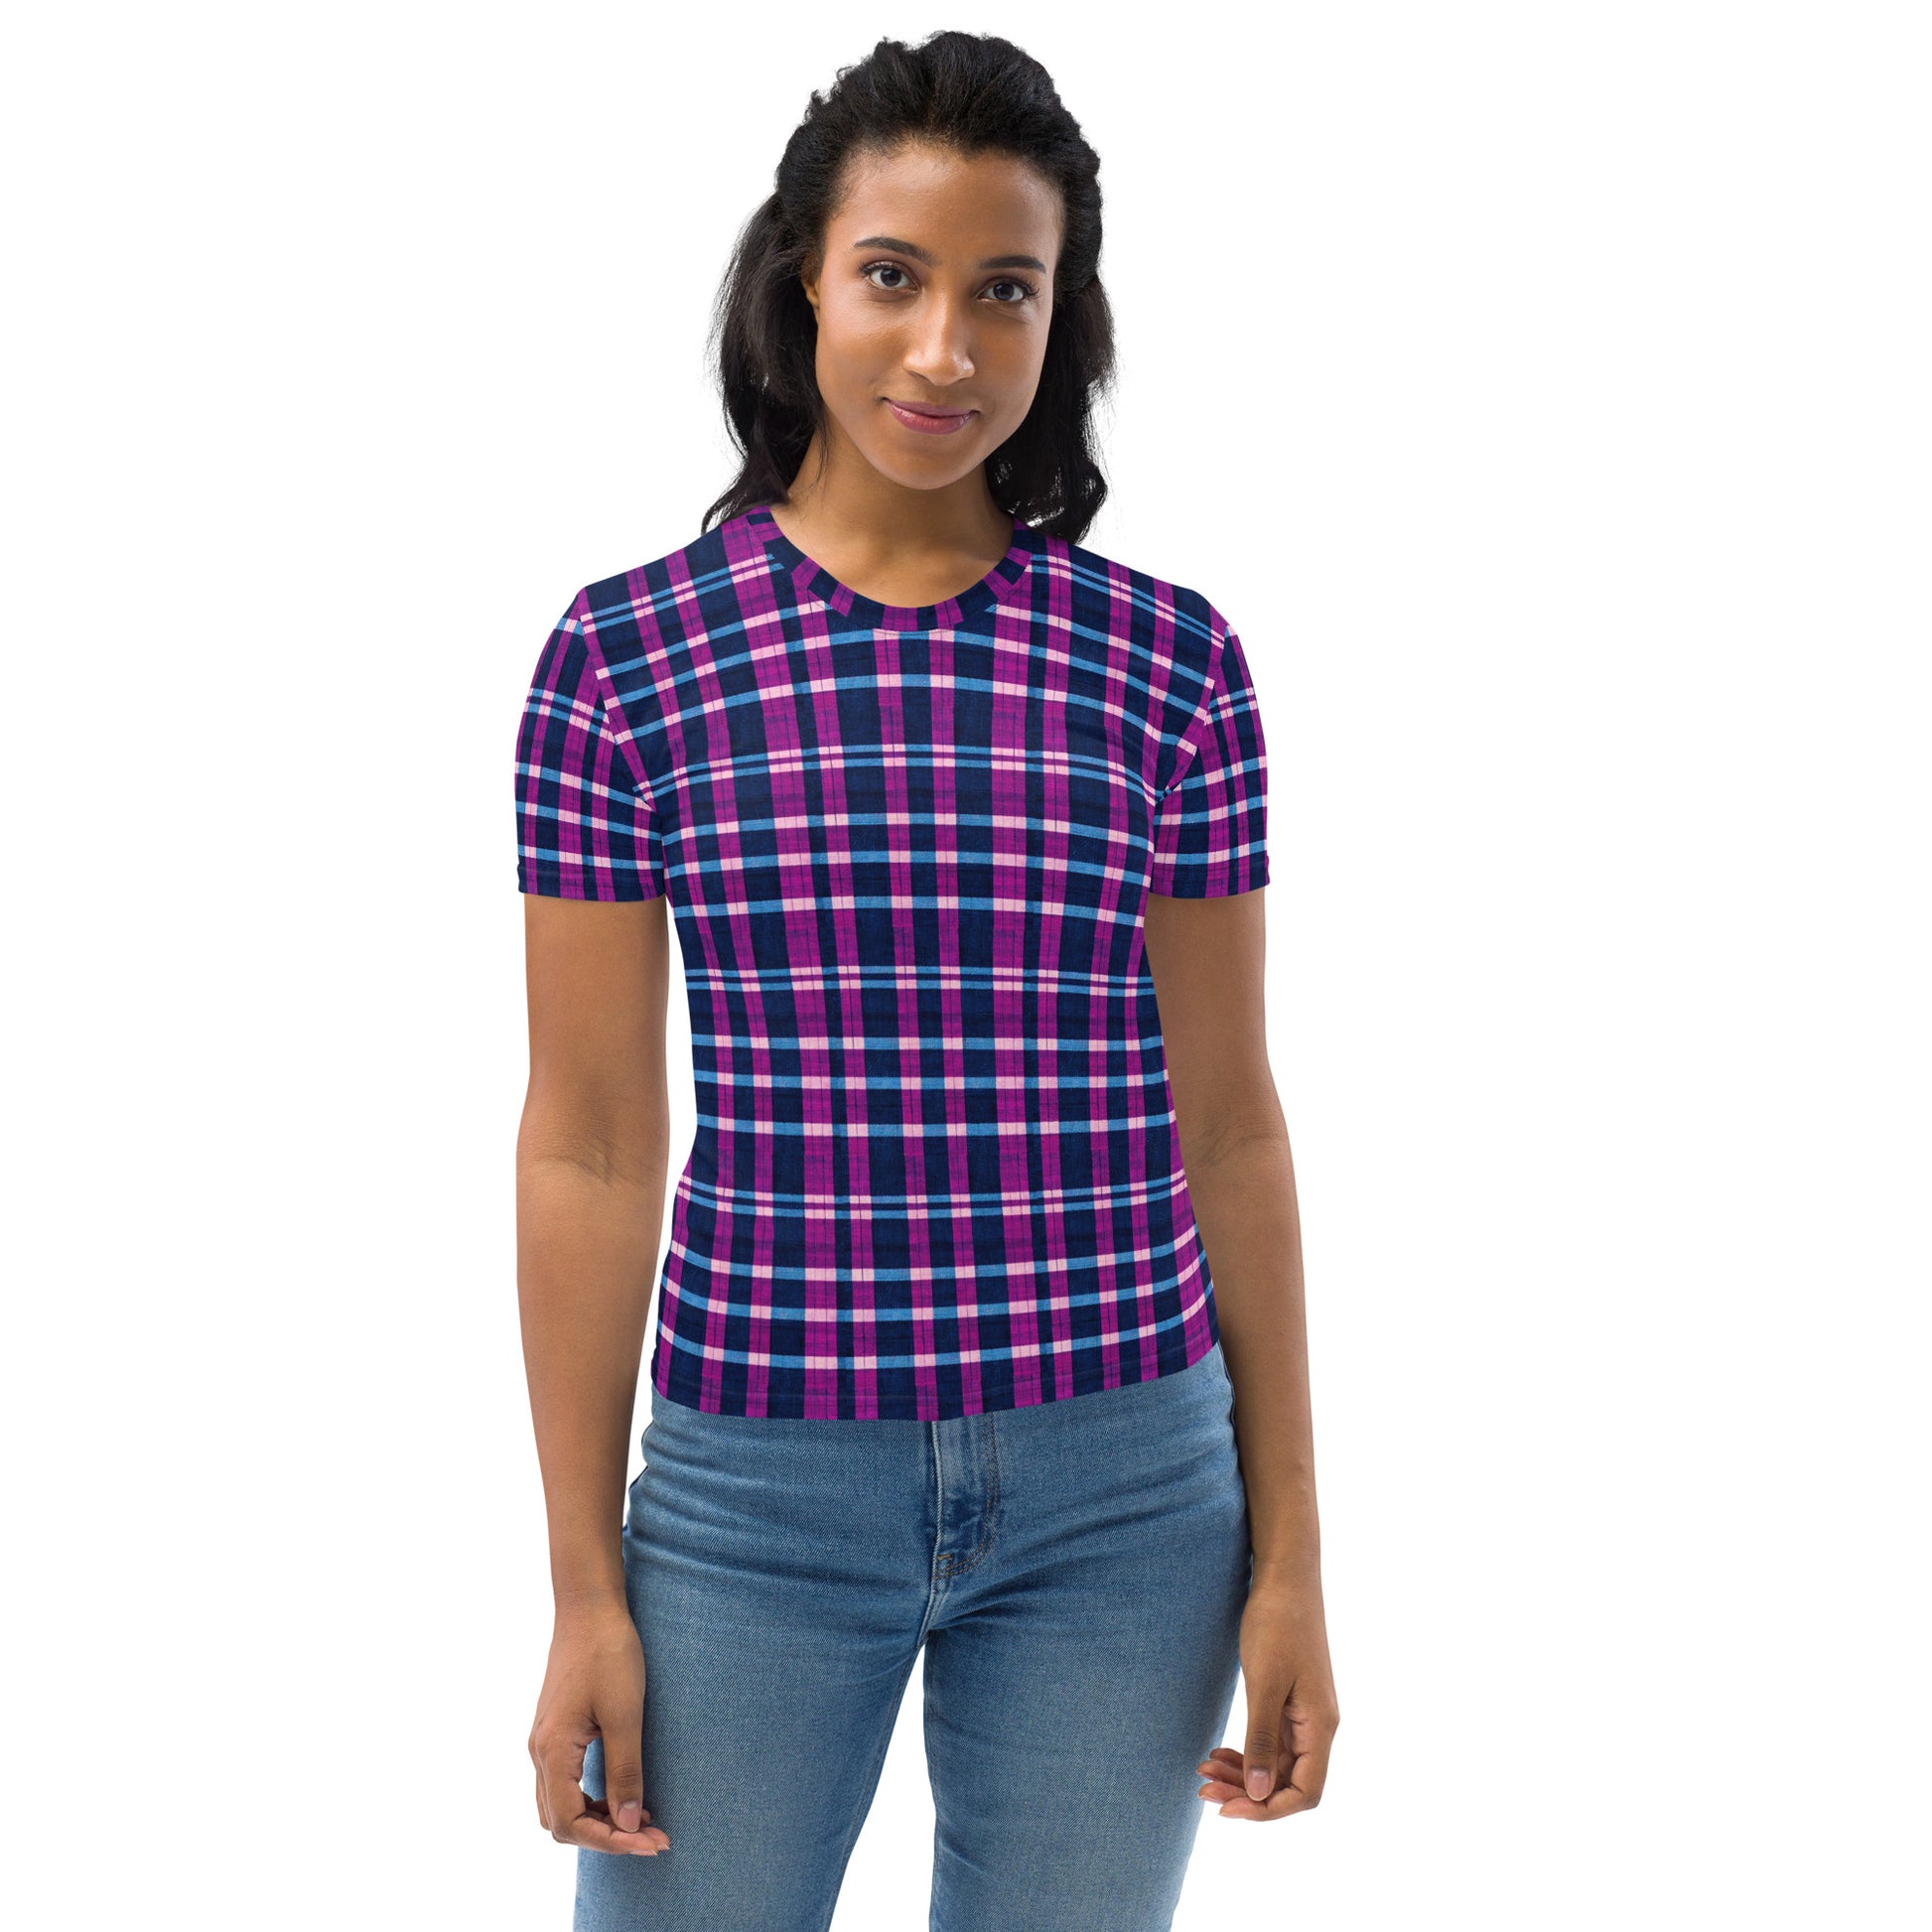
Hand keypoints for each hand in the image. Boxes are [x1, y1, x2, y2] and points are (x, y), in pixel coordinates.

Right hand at [529, 1596, 670, 1855]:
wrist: (589, 1607)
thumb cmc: (608, 1653)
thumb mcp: (625, 1714)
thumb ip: (625, 1772)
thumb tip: (629, 1825)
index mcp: (552, 1750)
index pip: (571, 1822)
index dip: (611, 1841)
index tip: (652, 1842)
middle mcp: (540, 1752)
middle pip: (561, 1822)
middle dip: (606, 1837)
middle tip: (654, 1836)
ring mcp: (544, 1741)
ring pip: (559, 1805)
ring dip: (598, 1820)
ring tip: (644, 1819)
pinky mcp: (555, 1731)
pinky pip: (564, 1783)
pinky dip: (591, 1799)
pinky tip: (624, 1792)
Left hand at [1196, 1569, 1338, 1820]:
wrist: (1284, 1578)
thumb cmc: (1277, 1624)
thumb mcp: (1265, 1683)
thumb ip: (1261, 1739)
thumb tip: (1257, 1793)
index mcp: (1320, 1726)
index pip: (1305, 1793)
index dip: (1268, 1809)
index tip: (1228, 1808)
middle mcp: (1317, 1727)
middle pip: (1287, 1783)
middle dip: (1246, 1793)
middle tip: (1203, 1790)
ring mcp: (1303, 1715)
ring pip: (1274, 1764)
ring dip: (1241, 1774)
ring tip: (1203, 1772)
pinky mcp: (1288, 1702)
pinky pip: (1269, 1742)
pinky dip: (1244, 1752)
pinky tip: (1217, 1751)